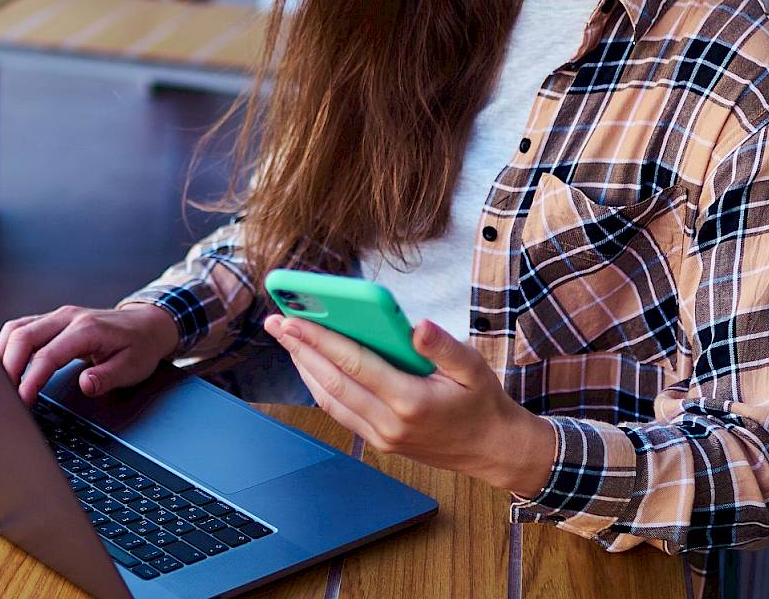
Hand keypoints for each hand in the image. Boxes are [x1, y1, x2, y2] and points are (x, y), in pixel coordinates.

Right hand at [0, 303, 179, 404]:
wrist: (147, 324)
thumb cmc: (140, 346)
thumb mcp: (133, 367)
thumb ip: (107, 377)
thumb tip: (85, 385)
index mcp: (87, 329)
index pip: (48, 354)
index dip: (31, 379)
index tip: (23, 400)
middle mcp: (68, 318)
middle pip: (23, 336)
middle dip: (7, 367)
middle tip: (4, 395)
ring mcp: (58, 316)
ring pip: (16, 329)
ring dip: (2, 354)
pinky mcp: (52, 321)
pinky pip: (21, 328)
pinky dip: (8, 346)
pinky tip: (4, 365)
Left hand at [264, 314, 555, 496]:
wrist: (492, 450)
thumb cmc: (482, 402)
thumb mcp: (473, 367)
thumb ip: (442, 346)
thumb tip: (416, 325)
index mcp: (411, 401)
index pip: (355, 364)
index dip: (321, 339)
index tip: (294, 319)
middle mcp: (390, 423)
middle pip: (333, 381)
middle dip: (300, 349)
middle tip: (275, 322)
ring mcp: (381, 436)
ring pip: (330, 399)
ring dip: (304, 368)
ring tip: (287, 339)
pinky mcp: (379, 442)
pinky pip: (340, 412)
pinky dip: (319, 386)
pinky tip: (310, 365)